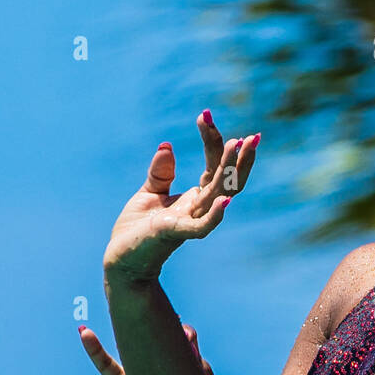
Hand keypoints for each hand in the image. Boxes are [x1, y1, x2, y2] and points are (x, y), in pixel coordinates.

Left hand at [102, 111, 259, 284]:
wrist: (121, 260)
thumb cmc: (136, 230)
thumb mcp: (149, 193)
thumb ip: (161, 172)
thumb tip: (167, 145)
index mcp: (194, 199)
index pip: (212, 167)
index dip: (212, 141)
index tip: (205, 114)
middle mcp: (197, 209)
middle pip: (226, 181)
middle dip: (239, 158)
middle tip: (253, 135)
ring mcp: (189, 221)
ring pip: (217, 195)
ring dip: (229, 170)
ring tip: (237, 145)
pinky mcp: (175, 234)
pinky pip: (202, 227)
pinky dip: (215, 215)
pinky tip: (226, 200)